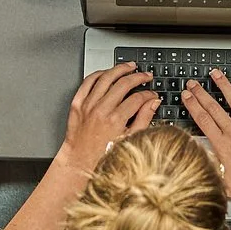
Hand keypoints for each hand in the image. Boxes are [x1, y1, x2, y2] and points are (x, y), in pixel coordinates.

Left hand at [58, 62, 159, 176]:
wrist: (79, 163)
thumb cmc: (103, 157)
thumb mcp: (130, 141)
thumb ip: (143, 119)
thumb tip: (153, 103)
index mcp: (115, 120)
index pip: (137, 98)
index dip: (149, 94)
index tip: (153, 94)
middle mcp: (100, 110)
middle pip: (123, 83)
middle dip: (138, 77)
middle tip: (146, 76)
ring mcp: (87, 105)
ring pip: (105, 78)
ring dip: (119, 69)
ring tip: (129, 67)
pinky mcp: (77, 104)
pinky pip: (87, 82)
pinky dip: (98, 74)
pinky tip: (106, 73)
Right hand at [183, 69, 230, 208]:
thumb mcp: (221, 180)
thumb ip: (206, 164)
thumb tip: (193, 152)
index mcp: (223, 145)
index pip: (202, 119)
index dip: (192, 105)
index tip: (185, 96)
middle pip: (214, 107)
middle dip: (201, 93)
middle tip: (193, 83)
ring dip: (223, 85)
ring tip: (216, 74)